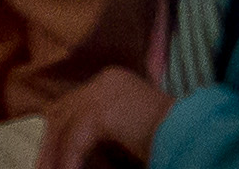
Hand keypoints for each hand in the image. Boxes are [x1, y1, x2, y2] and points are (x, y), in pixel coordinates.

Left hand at [41, 67, 173, 168]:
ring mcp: (104, 91)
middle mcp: (106, 80)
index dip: (56, 133)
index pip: (72, 104)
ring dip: (55, 155)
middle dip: (50, 144)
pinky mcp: (104, 110)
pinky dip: (69, 160)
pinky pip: (77, 140)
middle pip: (62, 111)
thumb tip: (72, 152)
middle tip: (42, 168)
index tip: (49, 158)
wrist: (196, 137)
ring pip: (65, 126)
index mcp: (112, 81)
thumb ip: (106, 133)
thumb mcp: (129, 132)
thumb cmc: (169, 139)